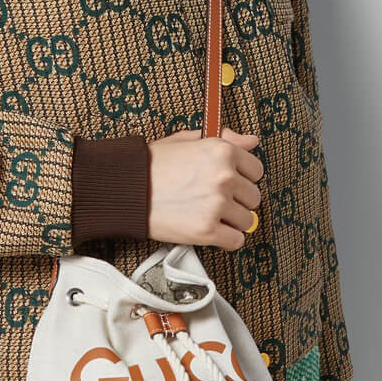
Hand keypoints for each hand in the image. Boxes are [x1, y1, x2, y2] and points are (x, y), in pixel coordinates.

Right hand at [146, 126, 262, 249]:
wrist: (125, 188)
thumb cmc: (152, 164)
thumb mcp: (187, 140)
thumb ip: (224, 139)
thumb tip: (252, 141)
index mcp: (222, 151)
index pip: (256, 170)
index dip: (242, 177)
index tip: (228, 183)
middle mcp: (224, 177)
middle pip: (253, 197)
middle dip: (237, 200)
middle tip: (213, 200)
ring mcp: (216, 205)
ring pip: (247, 221)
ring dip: (231, 221)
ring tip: (208, 214)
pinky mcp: (207, 231)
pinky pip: (236, 241)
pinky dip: (225, 239)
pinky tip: (208, 229)